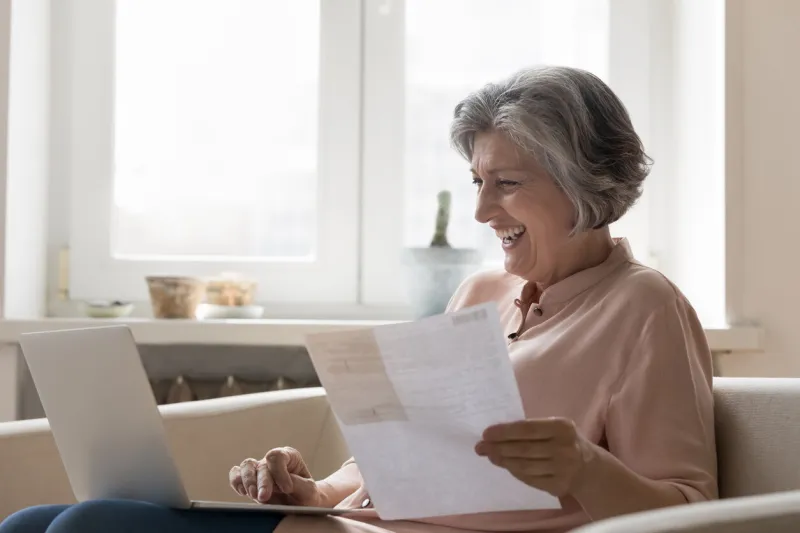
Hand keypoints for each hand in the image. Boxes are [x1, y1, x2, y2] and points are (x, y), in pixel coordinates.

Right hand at [229, 447, 325, 505]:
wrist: (300, 505)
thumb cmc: (306, 495)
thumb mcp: (309, 491)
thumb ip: (299, 485)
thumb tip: (283, 484)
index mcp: (289, 457)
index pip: (277, 456)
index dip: (279, 472)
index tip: (287, 488)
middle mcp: (272, 462)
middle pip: (262, 465)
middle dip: (263, 482)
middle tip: (264, 497)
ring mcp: (259, 471)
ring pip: (246, 466)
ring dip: (247, 481)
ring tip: (253, 495)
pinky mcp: (249, 482)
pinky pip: (236, 476)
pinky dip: (236, 482)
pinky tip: (242, 492)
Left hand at [475, 418, 597, 497]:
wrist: (589, 468)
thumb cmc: (563, 441)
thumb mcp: (554, 428)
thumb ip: (531, 429)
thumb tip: (494, 434)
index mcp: (562, 427)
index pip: (527, 429)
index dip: (504, 432)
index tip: (485, 434)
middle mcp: (564, 448)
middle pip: (523, 449)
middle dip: (498, 448)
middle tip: (480, 447)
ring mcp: (563, 469)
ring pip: (524, 466)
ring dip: (503, 461)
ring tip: (490, 456)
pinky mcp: (559, 485)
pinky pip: (530, 479)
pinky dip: (515, 472)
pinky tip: (506, 466)